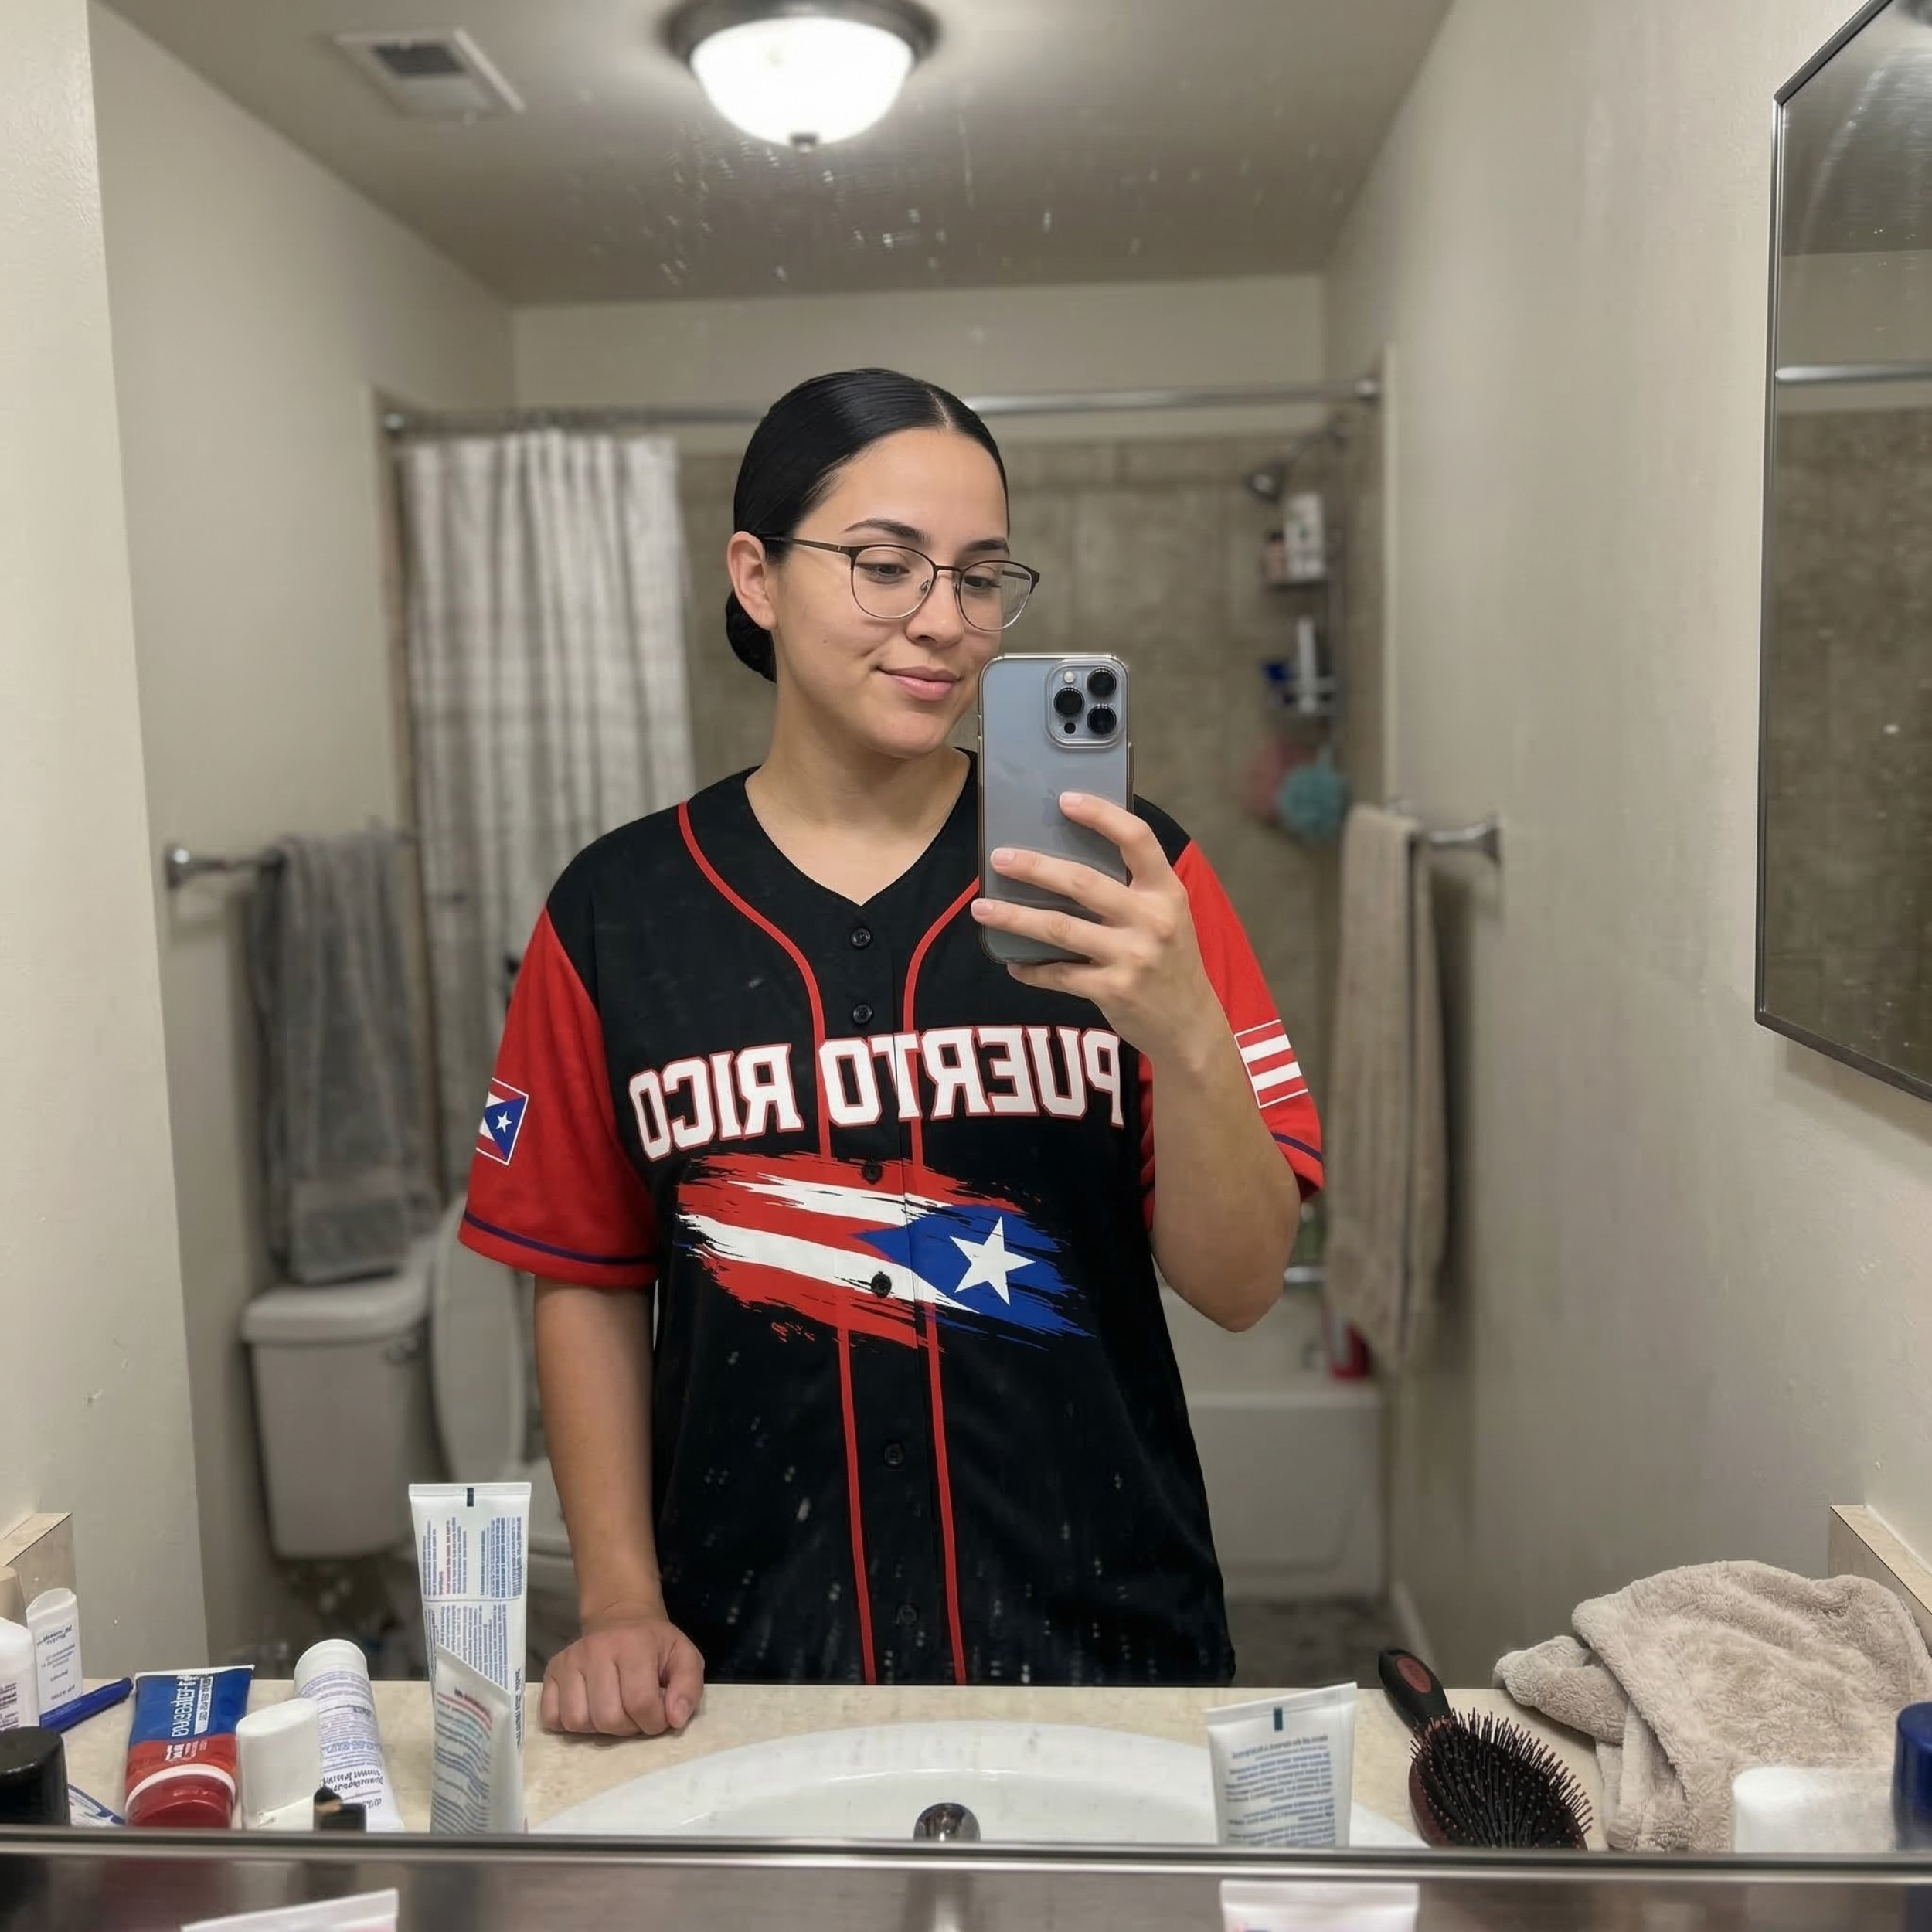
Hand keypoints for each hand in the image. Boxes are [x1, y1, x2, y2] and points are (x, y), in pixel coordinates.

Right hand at [541, 1606, 704, 1736]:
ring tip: (613, 1710)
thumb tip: (675, 1719)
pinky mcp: (551, 1671)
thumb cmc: (655, 1645)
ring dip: (598, 1728)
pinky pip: (552, 1717)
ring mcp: (570, 1660)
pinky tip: (589, 1708)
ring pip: (578, 1721)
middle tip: (635, 1713)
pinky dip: (569, 1723)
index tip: (659, 1714)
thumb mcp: (684, 1657)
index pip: (641, 1703)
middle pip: (608, 1717)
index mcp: (634, 1644)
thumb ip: (688, 1688)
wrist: (620, 1618)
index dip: (654, 1721)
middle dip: (627, 1727)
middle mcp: (597, 1649)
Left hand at [971, 791, 1217, 1064]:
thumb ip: (1131, 889)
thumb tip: (1066, 857)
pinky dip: (1031, 968)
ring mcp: (1132, 957)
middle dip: (1034, 867)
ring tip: (982, 908)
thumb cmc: (1170, 960)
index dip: (1101, 815)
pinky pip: (1059, 974)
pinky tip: (1012, 961)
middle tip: (999, 857)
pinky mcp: (1113, 990)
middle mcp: (1152, 920)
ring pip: (1060, 927)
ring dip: (1015, 917)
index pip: (1137, 838)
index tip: (1065, 799)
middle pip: (1082, 882)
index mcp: (1167, 891)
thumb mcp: (1167, 915)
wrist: (1190, 1025)